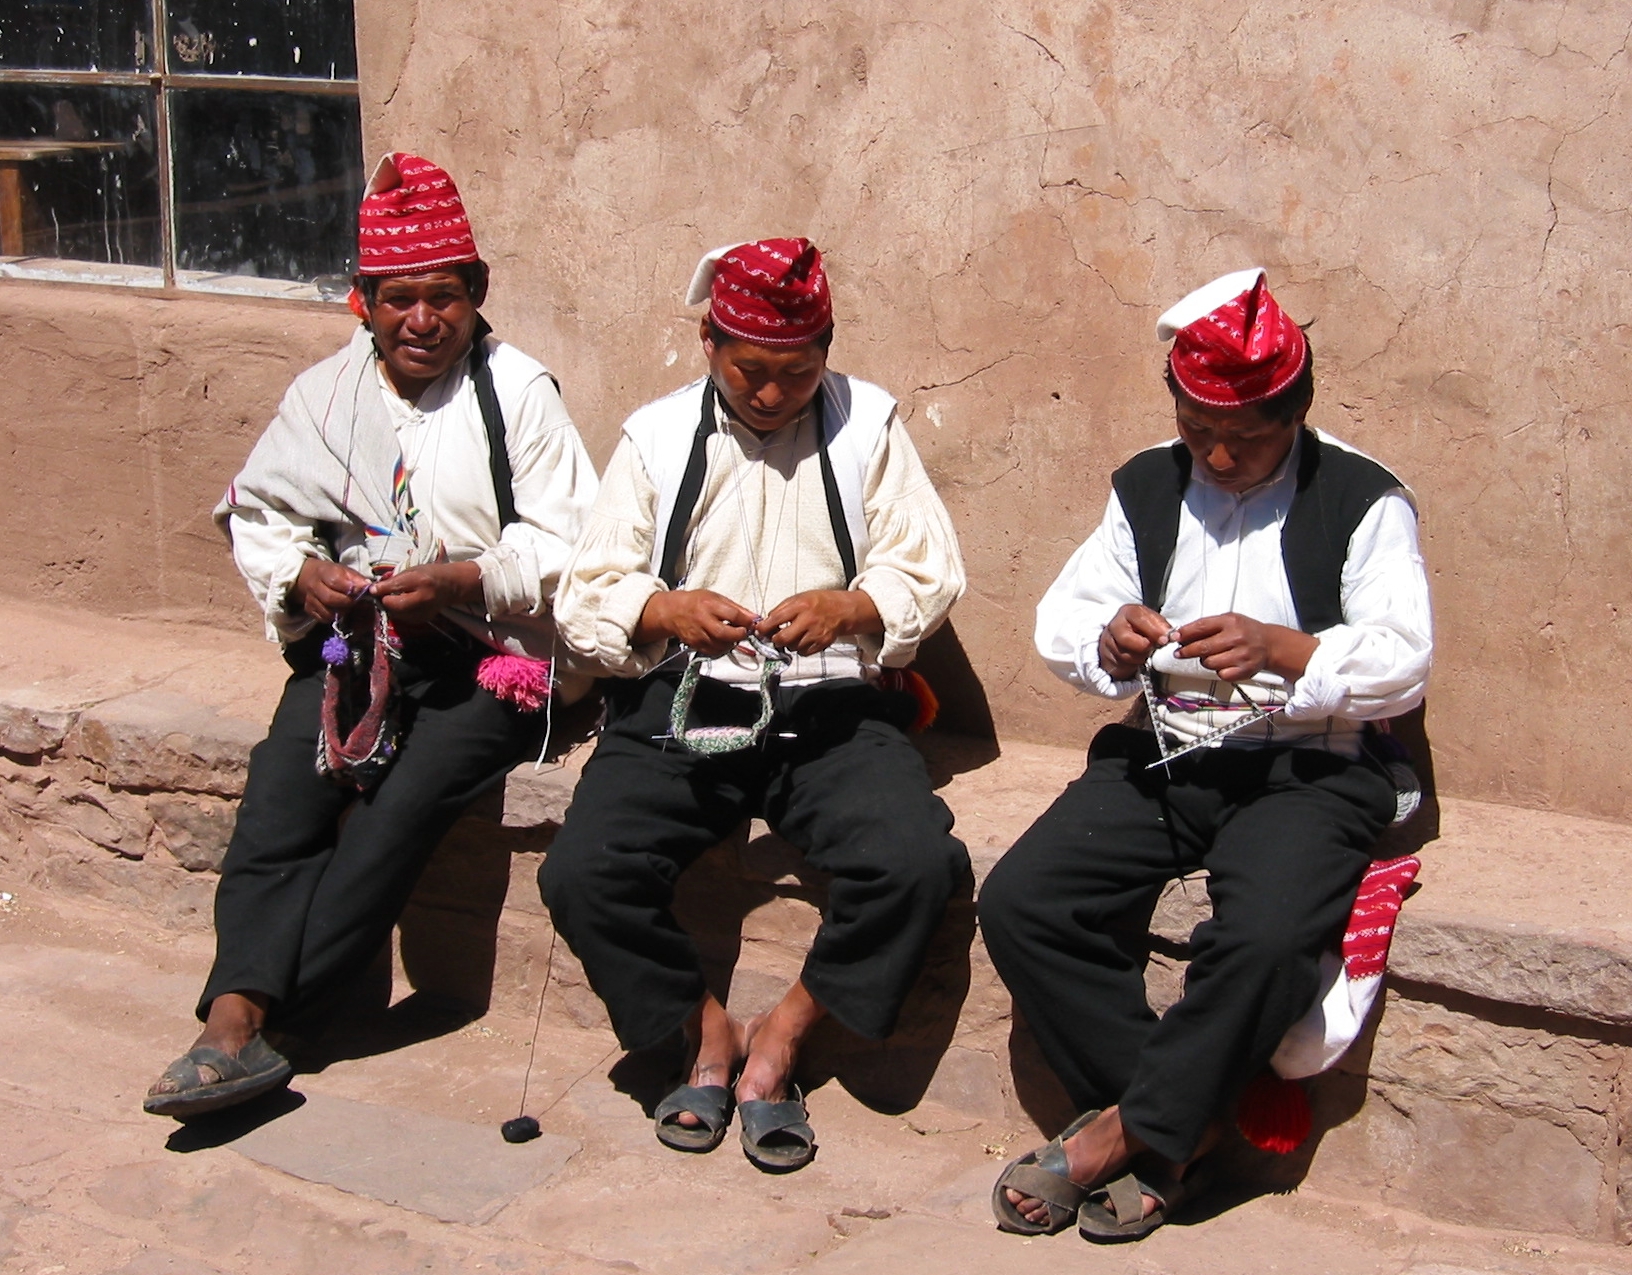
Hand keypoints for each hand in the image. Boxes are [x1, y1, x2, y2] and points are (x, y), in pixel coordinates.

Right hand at [288, 558, 370, 624]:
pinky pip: (324, 618)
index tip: (361, 590)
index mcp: (324, 572)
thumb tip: (368, 587)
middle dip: (347, 602)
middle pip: (330, 599)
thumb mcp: (345, 571)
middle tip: (356, 601)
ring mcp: (310, 600)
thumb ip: (356, 578)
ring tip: (348, 606)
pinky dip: (334, 617)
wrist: (309, 576)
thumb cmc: (332, 574)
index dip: (350, 588)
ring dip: (342, 612)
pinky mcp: (310, 610)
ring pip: (327, 612)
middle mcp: (314, 586)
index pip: (335, 581)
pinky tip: (338, 610)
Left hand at [368, 562, 482, 625]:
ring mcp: (424, 610)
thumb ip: (393, 579)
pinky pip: (404, 618)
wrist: (451, 586)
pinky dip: (399, 612)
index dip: (379, 590)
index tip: (373, 589)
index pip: (393, 587)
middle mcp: (423, 597)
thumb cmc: (429, 573)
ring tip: (393, 599)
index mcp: (419, 580)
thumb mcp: (411, 570)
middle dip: (385, 601)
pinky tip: (403, 604)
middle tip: (382, 596)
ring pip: (397, 614)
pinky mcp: (423, 619)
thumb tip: (374, 589)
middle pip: (394, 606)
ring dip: (391, 607)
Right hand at [635, 589, 757, 656]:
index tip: (753, 622)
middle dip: (739, 635)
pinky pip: (714, 651)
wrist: (673, 612)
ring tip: (733, 635)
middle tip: (744, 632)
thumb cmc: (696, 602)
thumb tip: (754, 618)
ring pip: (721, 645)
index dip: (746, 621)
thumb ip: (736, 608)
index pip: (732, 615)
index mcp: (709, 605)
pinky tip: (723, 640)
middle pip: (726, 634)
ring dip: (732, 643)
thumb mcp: (716, 597)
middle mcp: (703, 621)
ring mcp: (698, 635)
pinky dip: (722, 648)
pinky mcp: (696, 645)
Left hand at [756, 590, 882, 656]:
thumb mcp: (799, 597)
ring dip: (789, 644)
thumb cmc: (820, 602)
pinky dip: (800, 648)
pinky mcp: (822, 643)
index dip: (764, 627)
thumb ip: (782, 608)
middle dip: (775, 640)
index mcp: (801, 606)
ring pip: (792, 647)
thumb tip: (766, 621)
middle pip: (783, 638)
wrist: (842, 610)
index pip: (776, 618)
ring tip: (794, 635)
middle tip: (775, 637)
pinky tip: (803, 639)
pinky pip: (803, 653)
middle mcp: (808, 620)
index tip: (760, 630)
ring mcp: (816, 633)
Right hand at [1098, 604, 1174, 678]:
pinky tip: (1137, 659)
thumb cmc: (1142, 632)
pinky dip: (1132, 664)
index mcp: (1128, 612)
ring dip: (1140, 657)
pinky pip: (1121, 663)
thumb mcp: (1153, 624)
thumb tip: (1173, 635)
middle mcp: (1115, 625)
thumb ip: (1161, 627)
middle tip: (1156, 647)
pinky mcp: (1106, 657)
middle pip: (1126, 638)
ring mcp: (1108, 641)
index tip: (1167, 639)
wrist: (1123, 643)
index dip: (1154, 629)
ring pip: (1124, 654)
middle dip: (1144, 645)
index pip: (1139, 617)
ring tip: (1146, 653)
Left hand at [1174, 612, 1317, 681]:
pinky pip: (1220, 674)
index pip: (1201, 627)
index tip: (1173, 638)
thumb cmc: (1244, 631)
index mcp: (1230, 621)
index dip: (1184, 633)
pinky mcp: (1244, 670)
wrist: (1269, 644)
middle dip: (1186, 651)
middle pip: (1202, 647)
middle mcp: (1236, 637)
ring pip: (1209, 663)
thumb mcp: (1228, 620)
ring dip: (1204, 661)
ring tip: (1211, 656)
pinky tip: (1224, 663)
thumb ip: (1206, 626)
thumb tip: (1180, 635)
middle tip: (1179, 653)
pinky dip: (1218, 670)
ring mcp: (1241, 655)